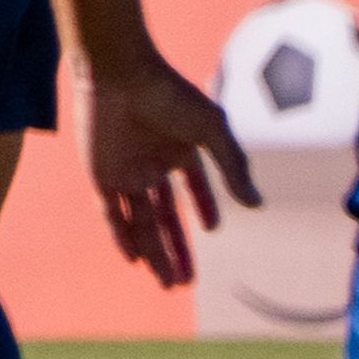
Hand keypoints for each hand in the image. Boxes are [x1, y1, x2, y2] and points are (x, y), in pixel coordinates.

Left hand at [65, 45, 257, 287]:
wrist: (120, 75)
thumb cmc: (169, 95)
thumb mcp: (212, 131)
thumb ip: (234, 168)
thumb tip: (257, 205)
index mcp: (179, 149)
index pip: (193, 188)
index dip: (204, 207)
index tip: (213, 230)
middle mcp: (152, 163)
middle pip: (165, 217)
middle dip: (177, 249)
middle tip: (187, 282)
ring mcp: (126, 172)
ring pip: (141, 222)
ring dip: (155, 253)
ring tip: (170, 283)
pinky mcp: (101, 176)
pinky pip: (111, 214)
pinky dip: (122, 237)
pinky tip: (136, 260)